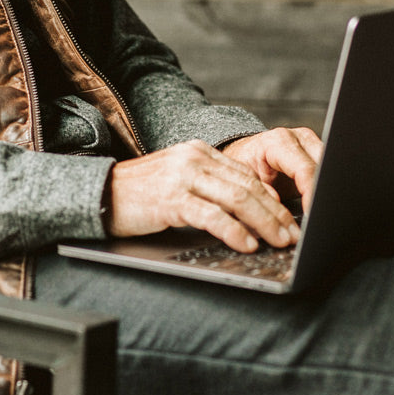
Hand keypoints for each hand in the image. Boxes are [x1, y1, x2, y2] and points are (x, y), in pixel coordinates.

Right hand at [104, 128, 322, 252]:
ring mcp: (182, 176)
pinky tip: (247, 243)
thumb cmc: (141, 194)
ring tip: (279, 241)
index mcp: (199, 151)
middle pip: (247, 186)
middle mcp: (193, 158)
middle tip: (293, 234)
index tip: (290, 219)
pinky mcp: (171, 198)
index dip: (273, 199)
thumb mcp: (179, 180)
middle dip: (276, 213)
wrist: (100, 193)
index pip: (247, 174)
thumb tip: (249, 210)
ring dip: (264, 223)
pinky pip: (212, 215)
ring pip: (236, 198)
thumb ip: (209, 186)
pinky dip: (234, 230)